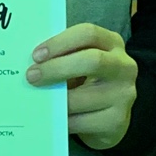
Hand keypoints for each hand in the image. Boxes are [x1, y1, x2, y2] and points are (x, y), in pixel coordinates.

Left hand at [25, 25, 136, 150]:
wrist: (110, 116)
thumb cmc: (87, 82)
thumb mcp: (80, 61)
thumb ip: (62, 56)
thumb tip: (30, 61)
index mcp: (112, 43)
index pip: (89, 34)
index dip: (60, 43)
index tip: (37, 55)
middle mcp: (124, 67)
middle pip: (92, 61)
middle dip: (57, 68)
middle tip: (32, 76)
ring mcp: (124, 95)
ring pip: (83, 97)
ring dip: (55, 100)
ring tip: (38, 100)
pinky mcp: (117, 121)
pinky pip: (82, 122)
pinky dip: (62, 120)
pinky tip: (52, 117)